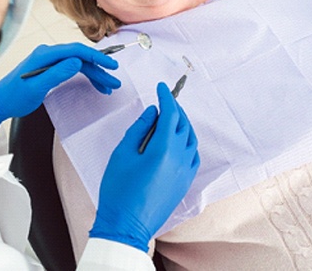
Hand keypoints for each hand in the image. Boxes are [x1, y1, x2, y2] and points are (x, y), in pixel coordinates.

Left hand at [0, 43, 120, 128]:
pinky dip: (86, 76)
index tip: (110, 65)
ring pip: (80, 64)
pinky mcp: (52, 68)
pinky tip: (96, 84)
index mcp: (45, 55)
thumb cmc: (14, 96)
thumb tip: (77, 62)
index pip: (76, 51)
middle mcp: (49, 54)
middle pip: (81, 58)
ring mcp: (51, 61)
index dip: (95, 57)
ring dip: (95, 74)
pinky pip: (74, 69)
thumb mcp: (35, 87)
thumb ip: (56, 74)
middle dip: (99, 69)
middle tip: (114, 81)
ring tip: (109, 86)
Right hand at [90, 82, 199, 251]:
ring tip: (170, 117)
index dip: (166, 97)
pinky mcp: (186, 183)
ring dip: (182, 123)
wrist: (126, 226)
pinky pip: (193, 154)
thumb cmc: (118, 189)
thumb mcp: (122, 153)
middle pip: (183, 123)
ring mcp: (185, 171)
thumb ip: (139, 129)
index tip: (161, 86)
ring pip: (191, 138)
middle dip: (175, 108)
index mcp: (163, 149)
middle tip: (164, 99)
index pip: (170, 114)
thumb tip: (153, 112)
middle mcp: (179, 158)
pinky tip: (178, 140)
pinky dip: (188, 141)